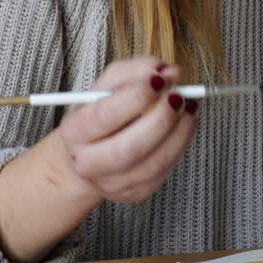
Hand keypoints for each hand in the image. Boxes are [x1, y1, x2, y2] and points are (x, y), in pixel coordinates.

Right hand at [53, 56, 198, 202]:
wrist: (89, 155)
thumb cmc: (99, 113)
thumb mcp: (108, 85)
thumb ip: (135, 71)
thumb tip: (168, 71)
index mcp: (75, 132)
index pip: (104, 116)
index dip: (135, 97)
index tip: (158, 80)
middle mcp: (88, 163)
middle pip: (130, 148)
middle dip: (161, 119)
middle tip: (178, 95)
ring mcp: (113, 183)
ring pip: (154, 162)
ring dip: (179, 131)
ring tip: (187, 105)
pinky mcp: (136, 192)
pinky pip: (165, 170)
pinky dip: (182, 143)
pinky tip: (186, 123)